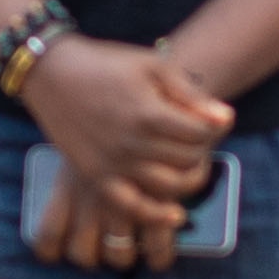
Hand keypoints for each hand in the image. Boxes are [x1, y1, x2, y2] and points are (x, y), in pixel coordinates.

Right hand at [26, 37, 229, 267]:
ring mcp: (113, 163)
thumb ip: (189, 95)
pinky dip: (156, 214)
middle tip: (197, 136)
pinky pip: (132, 206)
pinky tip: (176, 215)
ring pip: (169, 185)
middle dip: (201, 148)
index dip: (213, 126)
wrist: (52, 74)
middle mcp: (132, 143)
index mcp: (149, 112)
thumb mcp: (152, 66)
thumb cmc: (106, 63)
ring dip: (188, 177)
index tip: (210, 118)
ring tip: (188, 162)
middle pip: (187, 159)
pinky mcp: (97, 176)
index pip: (201, 134)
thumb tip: (226, 118)